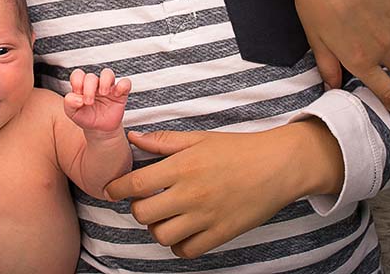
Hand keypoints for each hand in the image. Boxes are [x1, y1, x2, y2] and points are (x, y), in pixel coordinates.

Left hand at [64, 68, 131, 133]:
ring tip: (103, 93)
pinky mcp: (120, 93)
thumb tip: (77, 97)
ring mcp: (108, 87)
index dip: (77, 81)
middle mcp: (94, 84)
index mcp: (81, 86)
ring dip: (104, 82)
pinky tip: (116, 95)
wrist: (99, 129)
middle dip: (89, 88)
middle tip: (89, 102)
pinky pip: (125, 83)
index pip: (78, 74)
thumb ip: (69, 103)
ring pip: (108, 73)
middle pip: (91, 76)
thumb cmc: (85, 117)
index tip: (78, 93)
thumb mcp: (72, 113)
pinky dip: (122, 85)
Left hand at [105, 123, 342, 259]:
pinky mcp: (221, 234)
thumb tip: (133, 138)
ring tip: (164, 215)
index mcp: (182, 168)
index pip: (136, 184)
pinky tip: (182, 230)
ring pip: (162, 235)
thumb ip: (163, 141)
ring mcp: (206, 217)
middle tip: (144, 200)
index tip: (111, 190)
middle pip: (144, 213)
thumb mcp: (198, 138)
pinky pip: (187, 251)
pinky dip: (178, 245)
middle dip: (137, 208)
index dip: (117, 189)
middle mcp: (191, 195)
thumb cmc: (237, 149)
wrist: (277, 166)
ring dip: (157, 227)